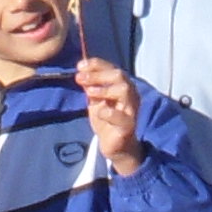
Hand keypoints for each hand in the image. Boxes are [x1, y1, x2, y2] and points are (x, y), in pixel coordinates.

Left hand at [74, 55, 143, 177]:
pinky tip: (99, 112)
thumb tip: (80, 72)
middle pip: (119, 75)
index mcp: (122, 86)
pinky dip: (109, 112)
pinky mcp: (129, 126)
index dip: (96, 64)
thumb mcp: (95, 101)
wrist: (116, 146)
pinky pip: (122, 117)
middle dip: (98, 74)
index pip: (111, 68)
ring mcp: (131, 109)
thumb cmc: (107, 121)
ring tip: (89, 92)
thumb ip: (90, 87)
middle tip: (80, 77)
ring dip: (104, 89)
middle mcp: (130, 94)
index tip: (80, 66)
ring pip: (124, 90)